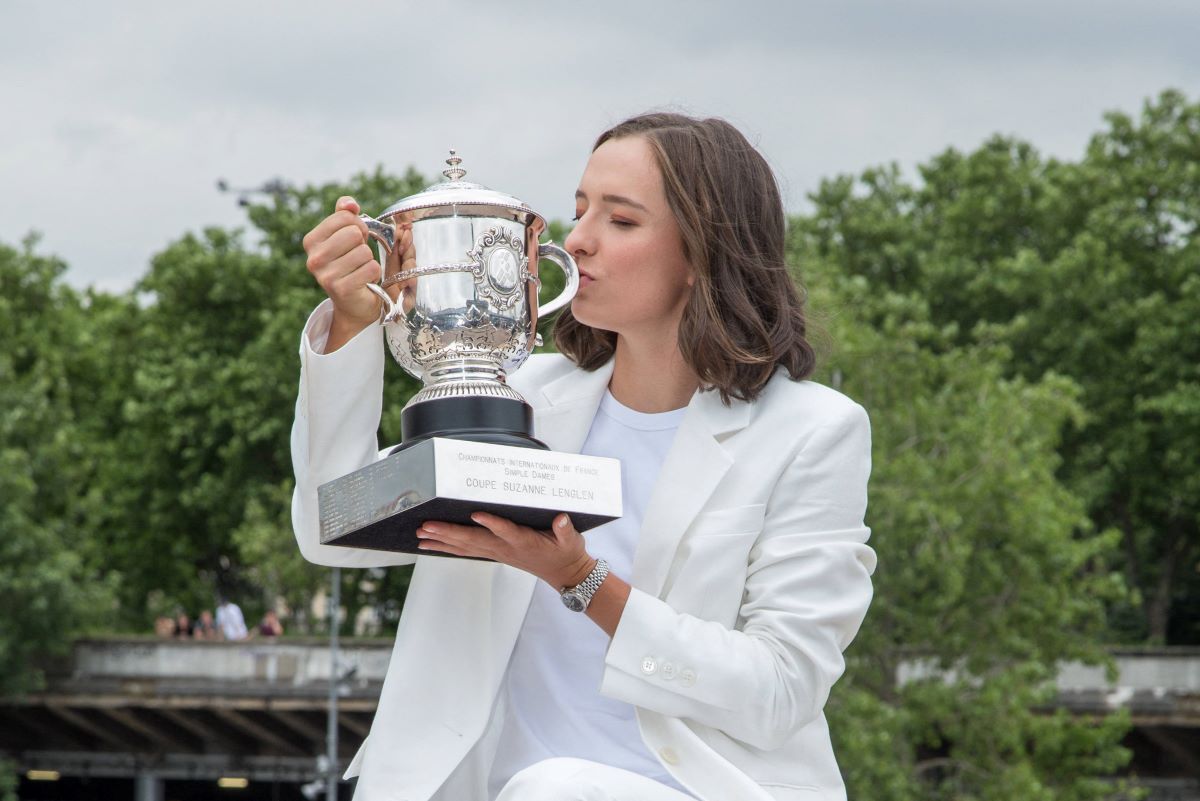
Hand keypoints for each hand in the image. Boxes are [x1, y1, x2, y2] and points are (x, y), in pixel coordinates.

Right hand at [301, 196, 381, 347]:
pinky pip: (371, 268)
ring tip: (359, 269)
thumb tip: (349, 204)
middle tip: (358, 255)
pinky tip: (364, 280)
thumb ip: (344, 214)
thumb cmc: (349, 263)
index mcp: (311, 241)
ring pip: (364, 251)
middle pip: (354, 233)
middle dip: (363, 243)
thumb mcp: (344, 235)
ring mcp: (325, 275)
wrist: (353, 302)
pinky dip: (374, 273)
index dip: (357, 226)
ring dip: (368, 260)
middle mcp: (314, 258)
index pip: (344, 217)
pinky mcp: (341, 289)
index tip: (354, 239)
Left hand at [417, 512, 594, 588]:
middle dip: (450, 533)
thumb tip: (561, 519)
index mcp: (524, 542)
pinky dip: (447, 548)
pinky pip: (466, 551)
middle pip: (475, 541)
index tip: (476, 515)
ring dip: (442, 541)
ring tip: (421, 535)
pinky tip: (431, 545)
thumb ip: (565, 530)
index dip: (492, 524)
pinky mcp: (494, 554)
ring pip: (466, 547)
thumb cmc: (567, 553)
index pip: (506, 531)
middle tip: (427, 527)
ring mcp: (498, 553)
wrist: (565, 574)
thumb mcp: (572, 540)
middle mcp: (506, 549)